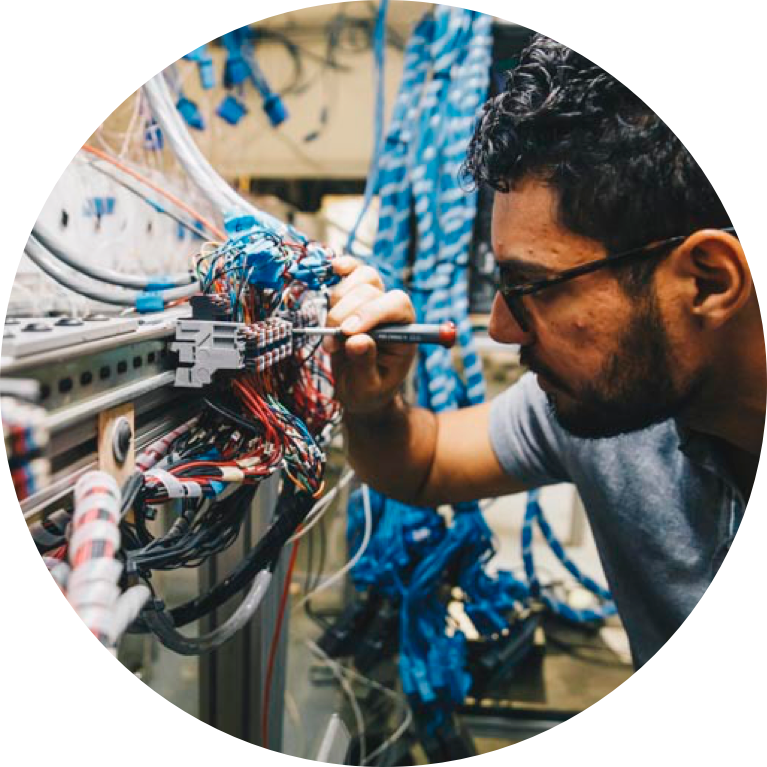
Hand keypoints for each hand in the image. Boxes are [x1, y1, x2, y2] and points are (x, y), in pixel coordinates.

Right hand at [326, 256, 416, 415]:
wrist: (358, 391)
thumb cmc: (369, 391)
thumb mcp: (368, 387)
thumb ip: (365, 365)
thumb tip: (357, 341)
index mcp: (405, 330)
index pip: (397, 305)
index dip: (371, 313)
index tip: (349, 334)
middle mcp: (392, 311)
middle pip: (371, 290)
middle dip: (345, 315)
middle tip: (333, 345)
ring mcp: (373, 300)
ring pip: (359, 278)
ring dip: (337, 303)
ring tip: (331, 334)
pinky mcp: (353, 296)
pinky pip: (352, 270)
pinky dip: (343, 266)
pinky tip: (335, 268)